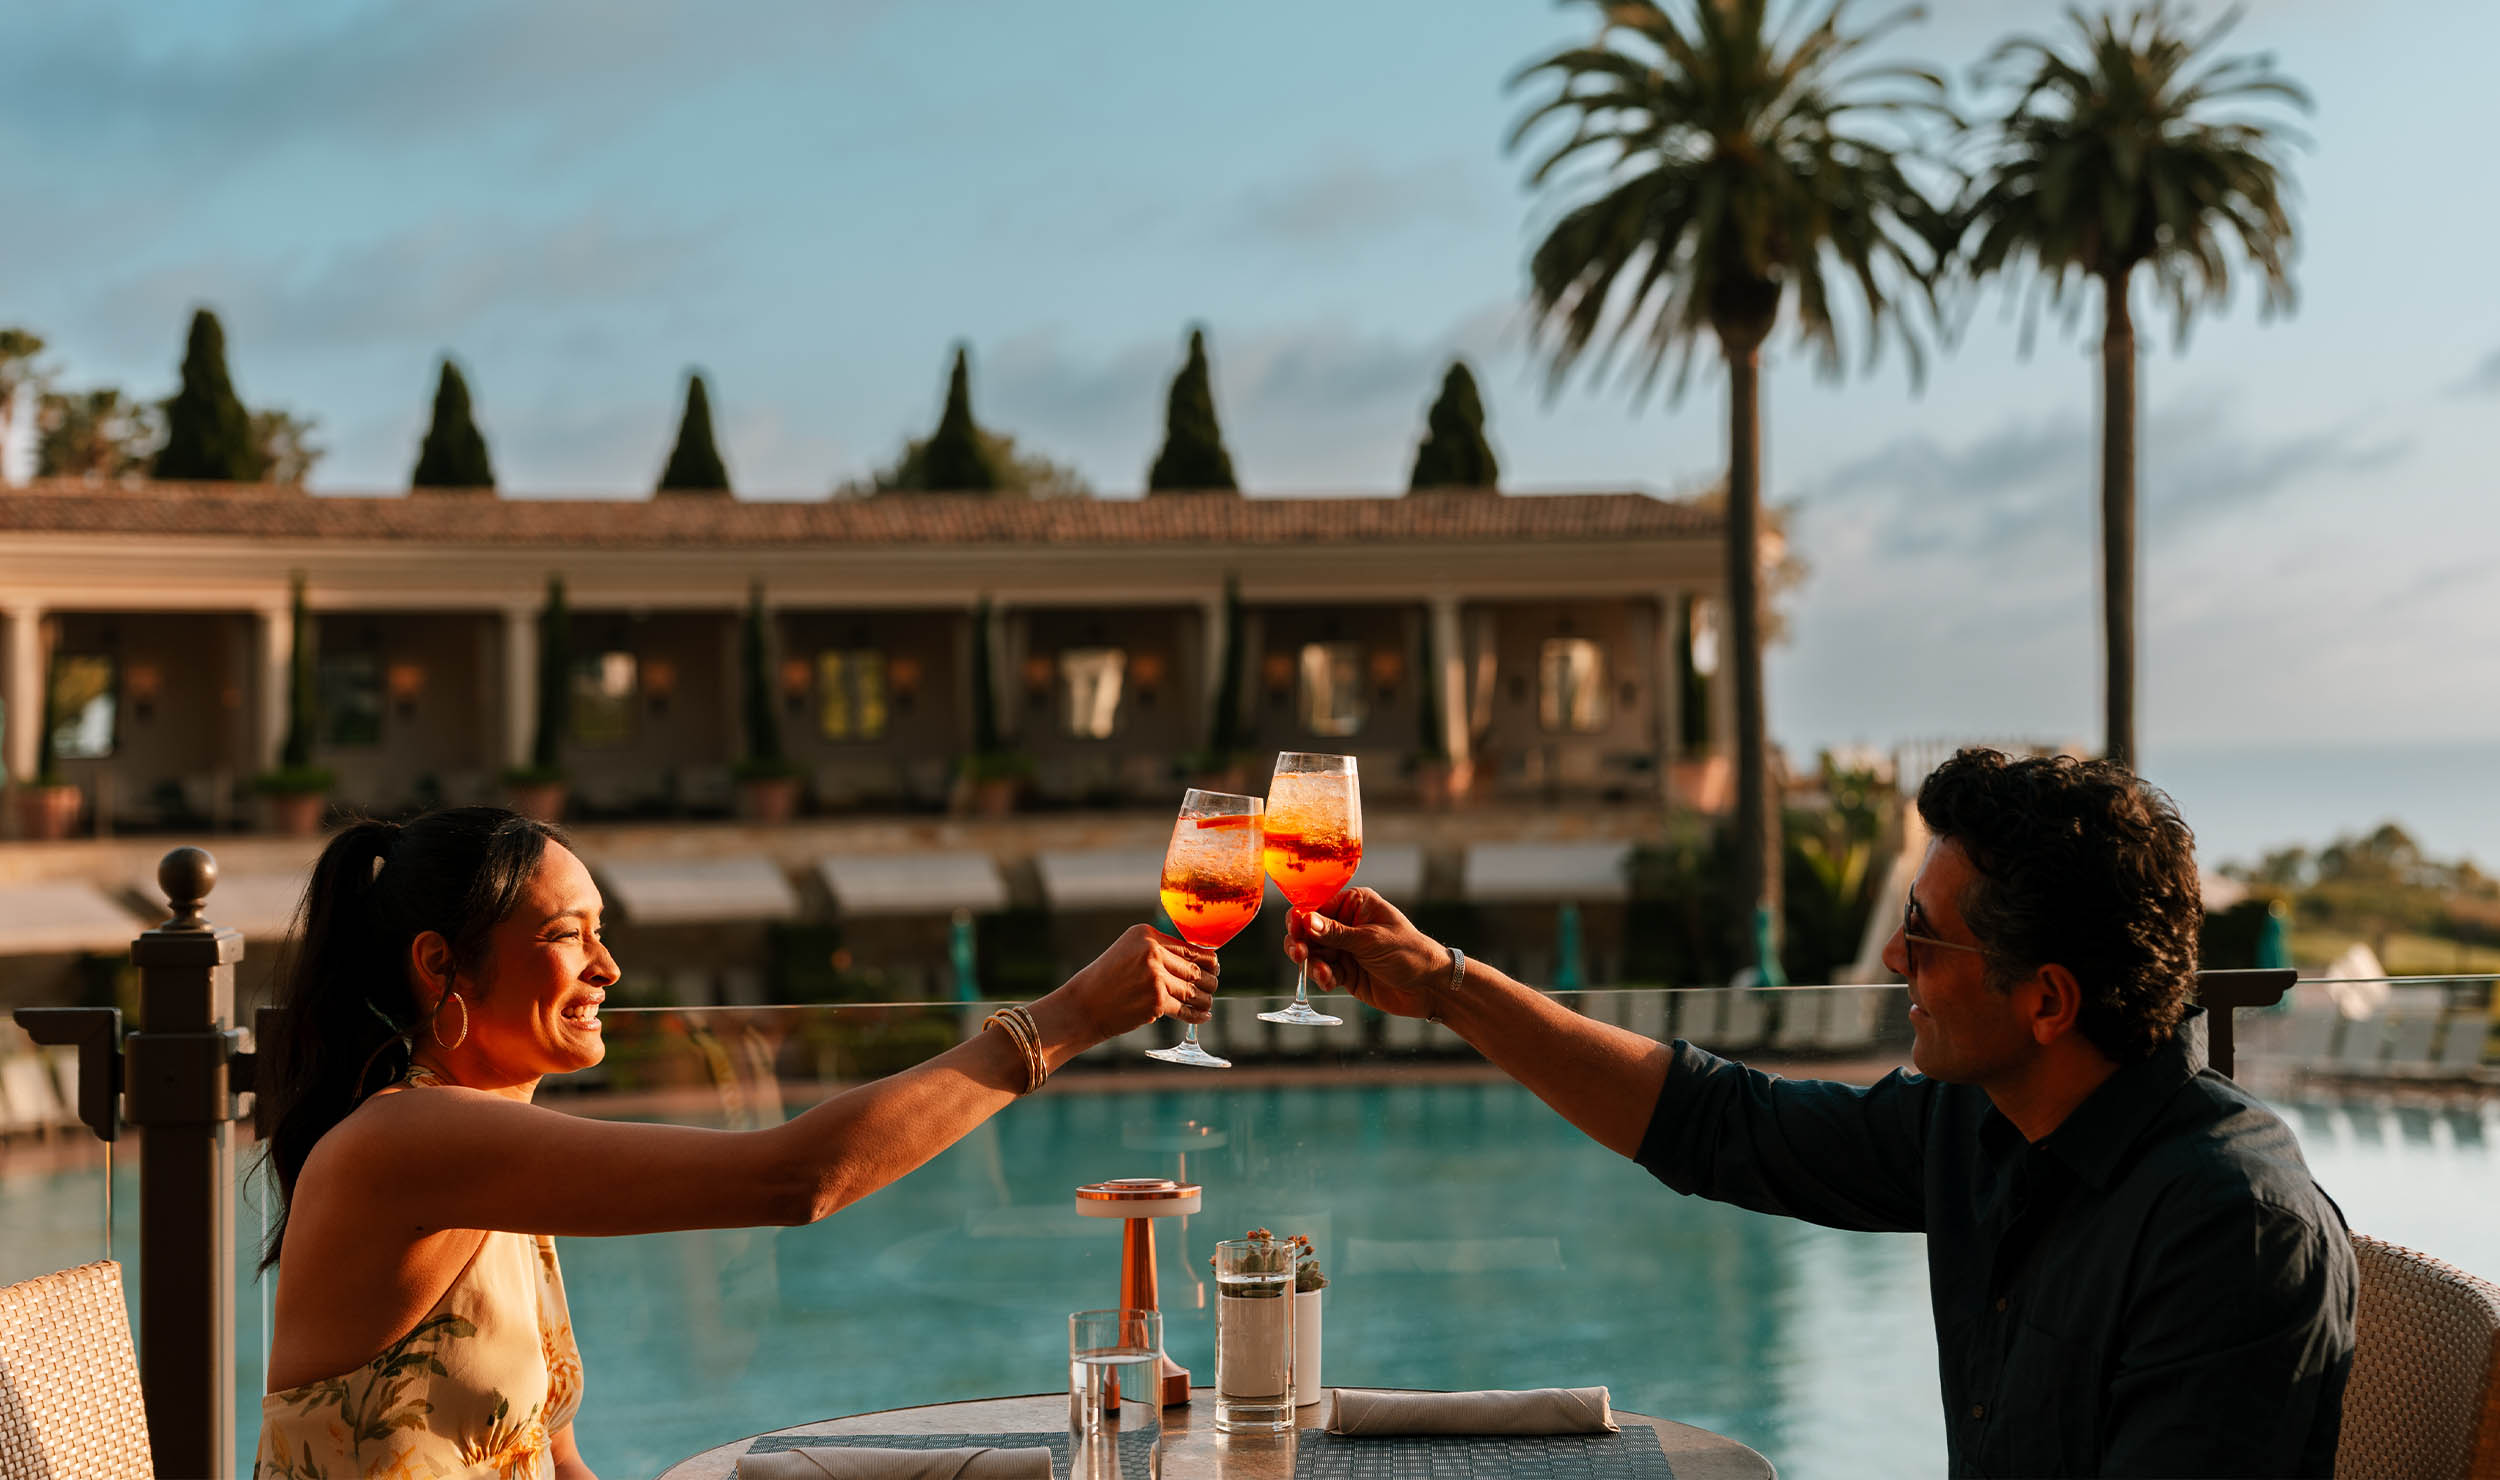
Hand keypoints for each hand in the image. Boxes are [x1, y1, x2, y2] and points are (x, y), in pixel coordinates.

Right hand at [1048, 923, 1217, 1041]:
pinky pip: (1185, 1009)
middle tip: (1212, 987)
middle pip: (1195, 969)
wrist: (1083, 1007)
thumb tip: (1198, 960)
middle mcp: (1151, 951)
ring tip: (1206, 1003)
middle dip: (1208, 981)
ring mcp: (1155, 977)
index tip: (1214, 967)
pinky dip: (1196, 1015)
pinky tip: (1203, 1016)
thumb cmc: (1106, 981)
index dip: (1207, 960)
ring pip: (1193, 990)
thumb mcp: (1128, 953)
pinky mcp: (1156, 1001)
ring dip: (1204, 999)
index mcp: (1145, 934)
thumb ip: (1158, 952)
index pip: (1189, 947)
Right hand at [1285, 888, 1448, 1019]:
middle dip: (1301, 943)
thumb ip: (1337, 932)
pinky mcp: (1345, 972)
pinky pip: (1323, 972)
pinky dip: (1322, 977)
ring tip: (1322, 972)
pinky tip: (1329, 981)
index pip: (1317, 906)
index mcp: (1354, 904)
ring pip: (1313, 954)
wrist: (1429, 986)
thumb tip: (1306, 920)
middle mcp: (1346, 924)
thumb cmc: (1409, 952)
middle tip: (1299, 954)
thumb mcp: (1372, 940)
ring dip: (1312, 963)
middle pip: (1308, 931)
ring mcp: (1344, 949)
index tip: (1294, 931)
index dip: (1301, 918)